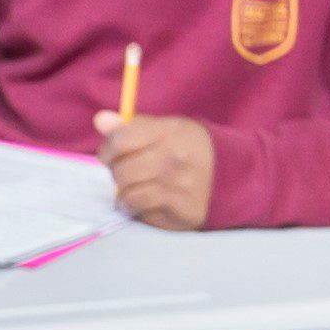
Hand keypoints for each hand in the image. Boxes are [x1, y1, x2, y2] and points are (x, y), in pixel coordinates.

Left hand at [92, 110, 217, 230]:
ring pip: (128, 193)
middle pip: (122, 170)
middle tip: (124, 174)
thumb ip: (132, 126)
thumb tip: (100, 120)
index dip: (108, 150)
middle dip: (116, 174)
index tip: (108, 156)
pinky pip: (142, 210)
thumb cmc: (188, 148)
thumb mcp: (166, 128)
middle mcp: (176, 157)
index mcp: (170, 131)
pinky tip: (142, 203)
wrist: (229, 173)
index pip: (122, 140)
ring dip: (124, 194)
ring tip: (133, 189)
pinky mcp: (183, 209)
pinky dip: (136, 208)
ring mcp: (181, 185)